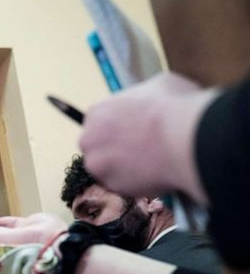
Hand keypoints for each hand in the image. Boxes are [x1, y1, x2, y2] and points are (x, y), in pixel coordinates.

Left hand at [79, 72, 216, 204]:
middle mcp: (89, 140)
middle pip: (99, 147)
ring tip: (153, 164)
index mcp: (97, 113)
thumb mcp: (158, 86)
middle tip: (142, 149)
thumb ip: (143, 97)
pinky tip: (157, 175)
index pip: (101, 123)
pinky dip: (139, 184)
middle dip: (116, 150)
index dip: (120, 127)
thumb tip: (150, 101)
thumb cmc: (173, 106)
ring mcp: (99, 166)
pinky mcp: (113, 187)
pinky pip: (125, 186)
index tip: (135, 131)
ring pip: (109, 170)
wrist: (184, 138)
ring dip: (125, 169)